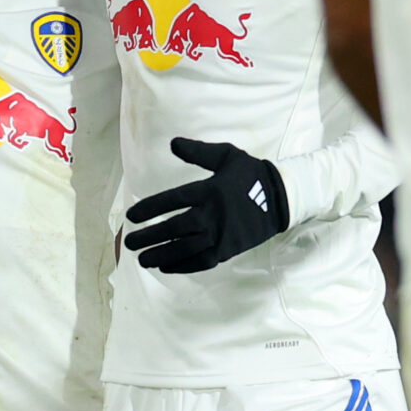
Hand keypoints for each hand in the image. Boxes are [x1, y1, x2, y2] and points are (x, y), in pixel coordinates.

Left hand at [123, 137, 289, 272]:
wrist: (281, 198)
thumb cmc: (250, 173)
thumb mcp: (226, 155)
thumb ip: (198, 152)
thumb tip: (173, 143)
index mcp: (208, 191)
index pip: (171, 201)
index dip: (149, 209)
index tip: (132, 216)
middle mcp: (211, 215)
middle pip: (173, 229)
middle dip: (148, 237)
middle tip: (130, 242)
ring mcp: (219, 235)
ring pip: (184, 249)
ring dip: (160, 255)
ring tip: (141, 260)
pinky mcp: (227, 250)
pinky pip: (200, 262)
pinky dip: (182, 266)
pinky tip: (166, 267)